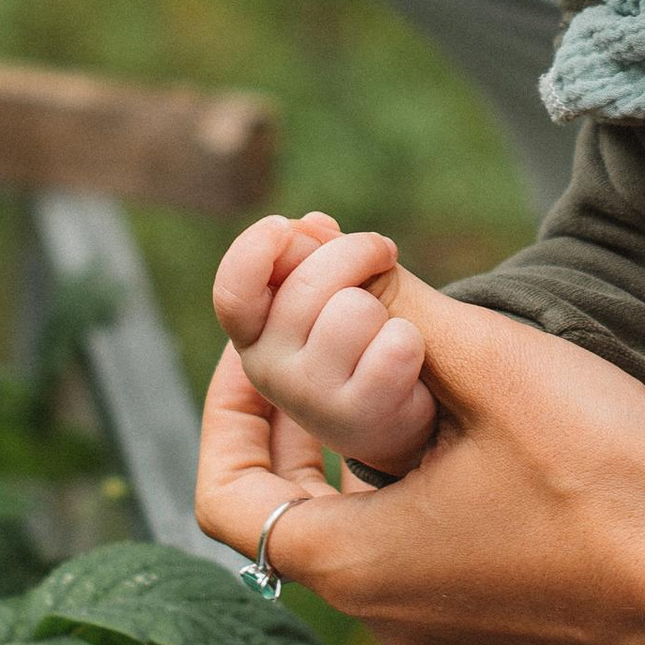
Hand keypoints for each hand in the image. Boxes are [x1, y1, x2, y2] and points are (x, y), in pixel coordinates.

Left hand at [194, 281, 644, 644]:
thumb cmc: (608, 481)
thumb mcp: (489, 367)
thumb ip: (394, 310)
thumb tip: (330, 260)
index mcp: (352, 565)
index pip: (222, 495)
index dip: (224, 404)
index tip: (260, 335)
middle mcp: (382, 609)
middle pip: (281, 504)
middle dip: (288, 403)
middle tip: (316, 323)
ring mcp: (440, 618)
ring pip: (352, 516)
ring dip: (352, 429)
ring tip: (386, 346)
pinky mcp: (494, 608)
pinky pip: (411, 536)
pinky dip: (406, 466)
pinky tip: (453, 404)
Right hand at [211, 210, 436, 475]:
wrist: (395, 415)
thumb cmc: (360, 339)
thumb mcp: (331, 290)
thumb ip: (314, 256)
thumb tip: (313, 224)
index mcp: (254, 331)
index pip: (233, 291)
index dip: (254, 250)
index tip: (282, 227)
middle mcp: (266, 368)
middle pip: (310, 281)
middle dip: (359, 252)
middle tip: (381, 253)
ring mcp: (307, 398)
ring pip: (356, 310)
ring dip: (386, 309)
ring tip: (386, 331)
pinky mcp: (355, 420)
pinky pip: (394, 346)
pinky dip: (410, 342)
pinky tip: (404, 362)